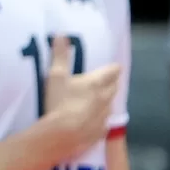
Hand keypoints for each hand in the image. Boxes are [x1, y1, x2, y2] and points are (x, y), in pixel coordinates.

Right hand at [41, 35, 120, 157]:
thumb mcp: (55, 76)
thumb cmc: (58, 102)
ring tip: (90, 103)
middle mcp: (106, 98)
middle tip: (98, 84)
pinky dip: (98, 121)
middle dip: (109, 84)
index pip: (114, 70)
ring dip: (103, 102)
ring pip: (109, 105)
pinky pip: (103, 124)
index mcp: (97, 82)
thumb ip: (60, 56)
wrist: (60, 135)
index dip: (111, 68)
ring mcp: (104, 116)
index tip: (107, 68)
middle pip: (114, 87)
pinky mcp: (100, 132)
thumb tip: (61, 34)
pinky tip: (87, 122)